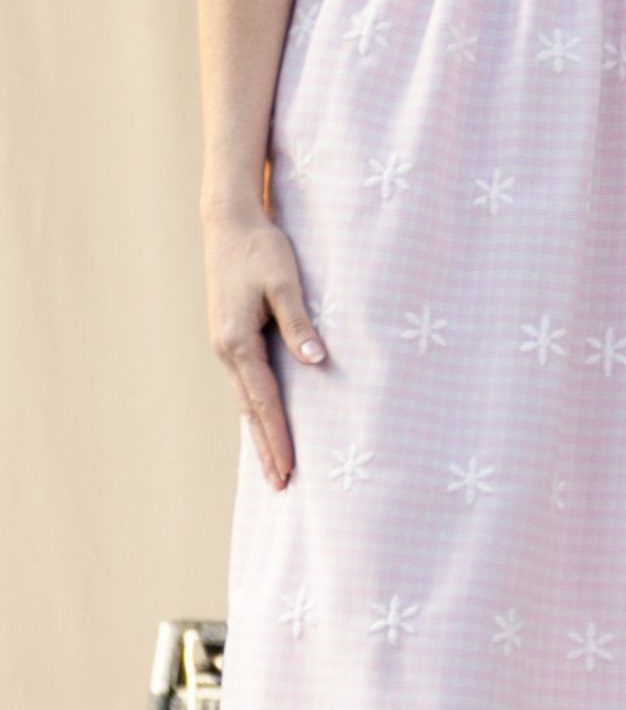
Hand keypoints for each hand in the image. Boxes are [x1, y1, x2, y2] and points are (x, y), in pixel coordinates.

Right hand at [204, 207, 323, 491]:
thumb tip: (316, 362)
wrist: (230, 224)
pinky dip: (255, 407)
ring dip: (260, 431)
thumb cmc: (263, 250)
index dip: (278, 437)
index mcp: (237, 343)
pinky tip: (264, 419)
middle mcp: (226, 350)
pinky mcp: (231, 336)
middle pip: (250, 410)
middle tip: (280, 485)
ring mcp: (225, 345)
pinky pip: (246, 382)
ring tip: (274, 464)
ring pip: (246, 399)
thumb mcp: (285, 283)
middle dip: (267, 447)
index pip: (263, 402)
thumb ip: (300, 323)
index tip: (288, 469)